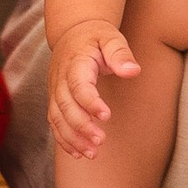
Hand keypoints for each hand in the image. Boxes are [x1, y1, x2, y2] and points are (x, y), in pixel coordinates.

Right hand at [48, 18, 135, 156]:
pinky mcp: (55, 100)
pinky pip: (54, 122)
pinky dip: (64, 139)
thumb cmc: (96, 37)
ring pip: (57, 118)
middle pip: (65, 106)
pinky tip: (78, 153)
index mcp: (75, 63)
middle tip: (101, 141)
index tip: (106, 116)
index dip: (90, 102)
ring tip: (92, 154)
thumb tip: (133, 71)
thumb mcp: (111, 38)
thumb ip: (121, 53)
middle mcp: (60, 79)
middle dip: (81, 126)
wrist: (73, 33)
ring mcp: (55, 91)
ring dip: (72, 138)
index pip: (78, 85)